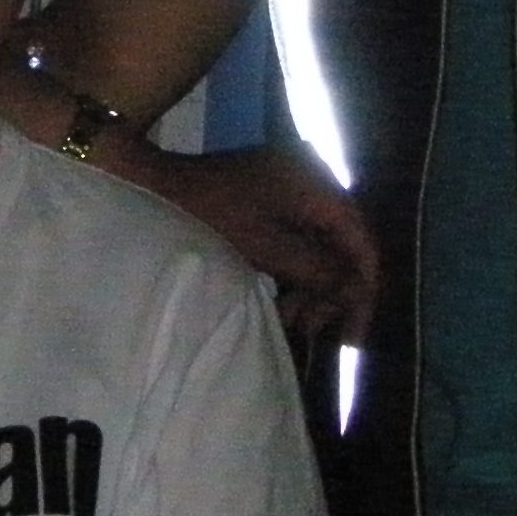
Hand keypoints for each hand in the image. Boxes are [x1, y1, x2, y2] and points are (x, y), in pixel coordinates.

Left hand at [105, 139, 376, 344]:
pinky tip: (281, 300)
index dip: (363, 289)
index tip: (355, 333)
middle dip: (331, 292)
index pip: (362, 242)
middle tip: (311, 329)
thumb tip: (356, 292)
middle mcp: (312, 182)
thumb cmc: (209, 213)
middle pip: (342, 246)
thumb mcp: (266, 246)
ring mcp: (289, 190)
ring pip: (317, 247)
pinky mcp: (268, 200)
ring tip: (292, 321)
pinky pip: (294, 240)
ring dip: (309, 286)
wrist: (153, 182)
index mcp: (318, 185)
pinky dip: (291, 270)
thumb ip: (317, 270)